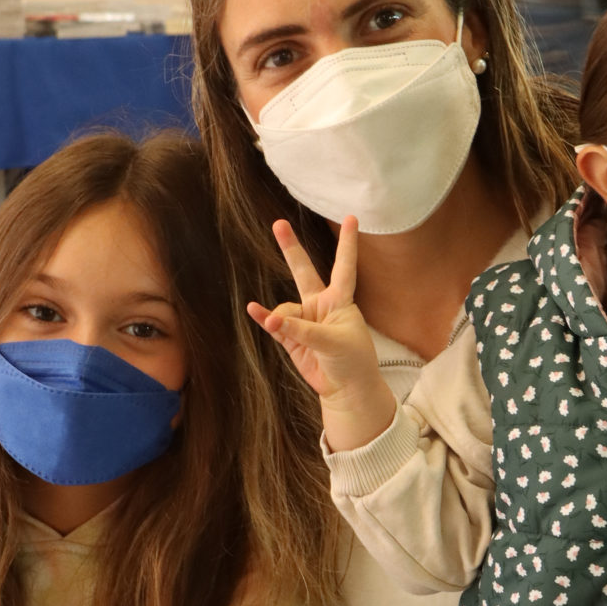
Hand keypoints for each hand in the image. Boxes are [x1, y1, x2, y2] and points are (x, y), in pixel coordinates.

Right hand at [247, 217, 394, 449]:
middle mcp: (320, 305)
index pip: (343, 266)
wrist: (345, 388)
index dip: (347, 243)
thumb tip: (272, 320)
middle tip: (279, 224)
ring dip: (284, 320)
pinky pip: (274, 323)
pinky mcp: (290, 336)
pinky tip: (254, 311)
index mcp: (340, 300)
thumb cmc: (352, 361)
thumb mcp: (333, 342)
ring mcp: (303, 319)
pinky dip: (265, 319)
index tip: (351, 217)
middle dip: (290, 248)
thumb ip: (302, 329)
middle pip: (303, 271)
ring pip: (285, 310)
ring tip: (290, 335)